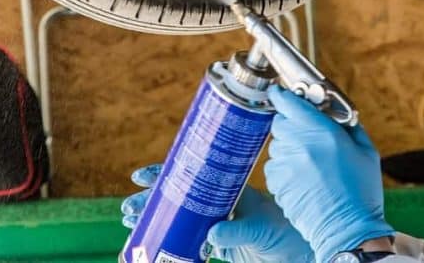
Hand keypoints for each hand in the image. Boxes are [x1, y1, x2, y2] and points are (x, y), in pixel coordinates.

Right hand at [121, 164, 313, 262]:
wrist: (295, 251)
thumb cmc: (283, 231)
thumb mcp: (260, 229)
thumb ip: (237, 232)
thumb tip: (212, 234)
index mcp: (225, 187)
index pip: (190, 173)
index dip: (163, 173)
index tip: (140, 176)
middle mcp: (215, 201)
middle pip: (174, 195)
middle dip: (149, 200)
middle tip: (128, 208)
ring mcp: (212, 221)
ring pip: (175, 216)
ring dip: (152, 218)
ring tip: (130, 222)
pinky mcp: (213, 243)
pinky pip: (183, 239)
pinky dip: (164, 239)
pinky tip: (148, 243)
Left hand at [265, 86, 393, 262]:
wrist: (348, 229)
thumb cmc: (361, 192)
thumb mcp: (366, 152)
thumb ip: (350, 126)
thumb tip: (338, 114)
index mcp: (322, 131)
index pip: (289, 102)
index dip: (282, 95)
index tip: (280, 94)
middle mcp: (300, 143)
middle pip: (280, 122)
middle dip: (291, 125)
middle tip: (307, 137)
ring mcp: (286, 163)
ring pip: (276, 145)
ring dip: (288, 148)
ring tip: (309, 164)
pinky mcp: (277, 182)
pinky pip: (274, 166)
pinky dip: (284, 169)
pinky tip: (302, 179)